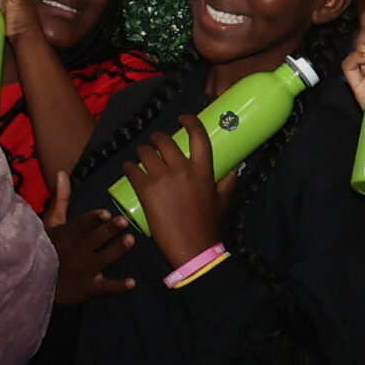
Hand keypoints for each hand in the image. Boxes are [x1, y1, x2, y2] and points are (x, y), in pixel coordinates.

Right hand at [43, 172, 133, 305]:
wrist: (37, 282)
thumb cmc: (50, 247)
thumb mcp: (52, 224)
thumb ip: (61, 199)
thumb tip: (62, 173)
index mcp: (69, 235)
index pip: (82, 224)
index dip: (93, 219)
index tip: (105, 213)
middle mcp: (77, 251)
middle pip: (94, 239)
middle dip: (108, 231)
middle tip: (123, 222)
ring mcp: (84, 270)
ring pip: (101, 259)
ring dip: (116, 250)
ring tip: (130, 240)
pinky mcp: (89, 287)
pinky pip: (105, 287)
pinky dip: (118, 286)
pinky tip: (132, 282)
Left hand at [125, 115, 227, 267]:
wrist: (192, 246)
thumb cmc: (208, 223)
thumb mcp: (223, 198)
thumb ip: (228, 180)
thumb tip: (236, 167)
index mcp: (203, 169)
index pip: (198, 135)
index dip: (190, 121)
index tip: (183, 119)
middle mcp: (183, 168)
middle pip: (165, 140)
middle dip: (156, 139)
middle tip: (154, 144)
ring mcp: (162, 178)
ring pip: (146, 152)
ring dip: (141, 152)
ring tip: (140, 157)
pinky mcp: (146, 189)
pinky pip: (132, 169)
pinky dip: (128, 167)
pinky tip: (129, 168)